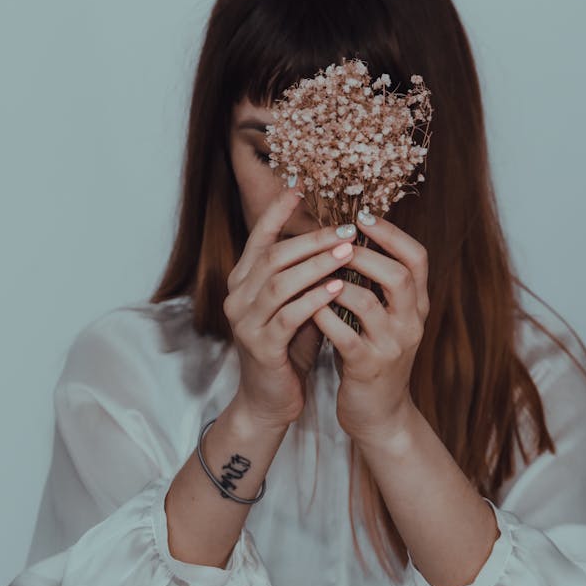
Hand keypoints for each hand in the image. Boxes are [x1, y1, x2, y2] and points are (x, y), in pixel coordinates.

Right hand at [223, 189, 361, 427]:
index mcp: (243, 280)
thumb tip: (339, 237)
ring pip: (280, 282)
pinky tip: (339, 288)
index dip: (278, 210)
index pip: (259, 237)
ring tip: (348, 252)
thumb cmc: (288, 347)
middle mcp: (237, 296)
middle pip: (273, 256)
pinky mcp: (260, 346)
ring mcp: (245, 321)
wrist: (269, 399)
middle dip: (311, 240)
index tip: (303, 186)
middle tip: (346, 229)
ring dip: (317, 265)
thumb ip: (307, 274)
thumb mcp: (296, 303)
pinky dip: (314, 299)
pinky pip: (288, 315)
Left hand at [311, 211, 429, 440]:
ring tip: (316, 271)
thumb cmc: (373, 357)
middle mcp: (411, 323)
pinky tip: (307, 307)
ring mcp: (392, 347)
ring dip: (339, 282)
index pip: (417, 258)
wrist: (379, 415)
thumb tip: (350, 239)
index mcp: (416, 306)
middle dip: (365, 253)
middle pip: (400, 275)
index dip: (392, 233)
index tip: (363, 215)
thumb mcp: (385, 319)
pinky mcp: (368, 368)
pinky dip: (324, 317)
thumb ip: (376, 285)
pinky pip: (345, 336)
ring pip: (369, 303)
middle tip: (336, 239)